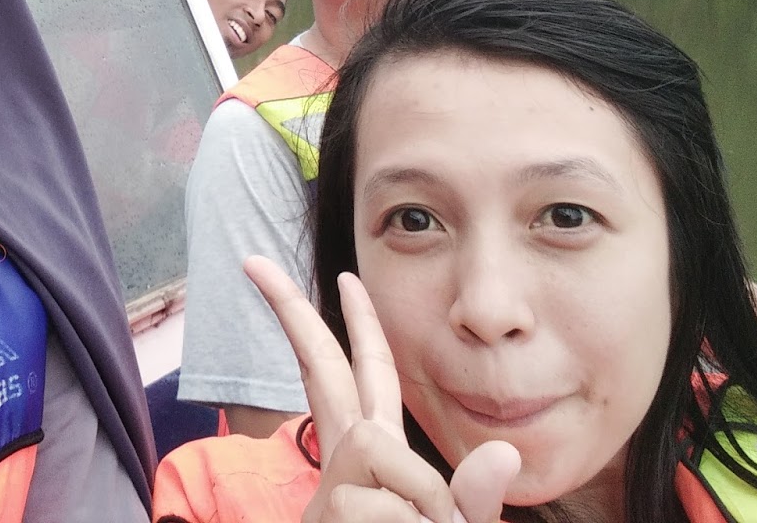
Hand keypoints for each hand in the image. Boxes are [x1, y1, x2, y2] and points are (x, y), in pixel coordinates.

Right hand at [245, 256, 521, 522]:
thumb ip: (476, 497)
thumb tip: (504, 451)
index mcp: (377, 454)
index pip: (368, 376)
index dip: (356, 325)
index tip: (343, 276)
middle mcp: (347, 462)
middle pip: (321, 369)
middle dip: (292, 311)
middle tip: (252, 259)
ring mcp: (333, 492)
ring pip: (381, 453)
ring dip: (424, 502)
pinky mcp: (329, 516)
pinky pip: (383, 506)